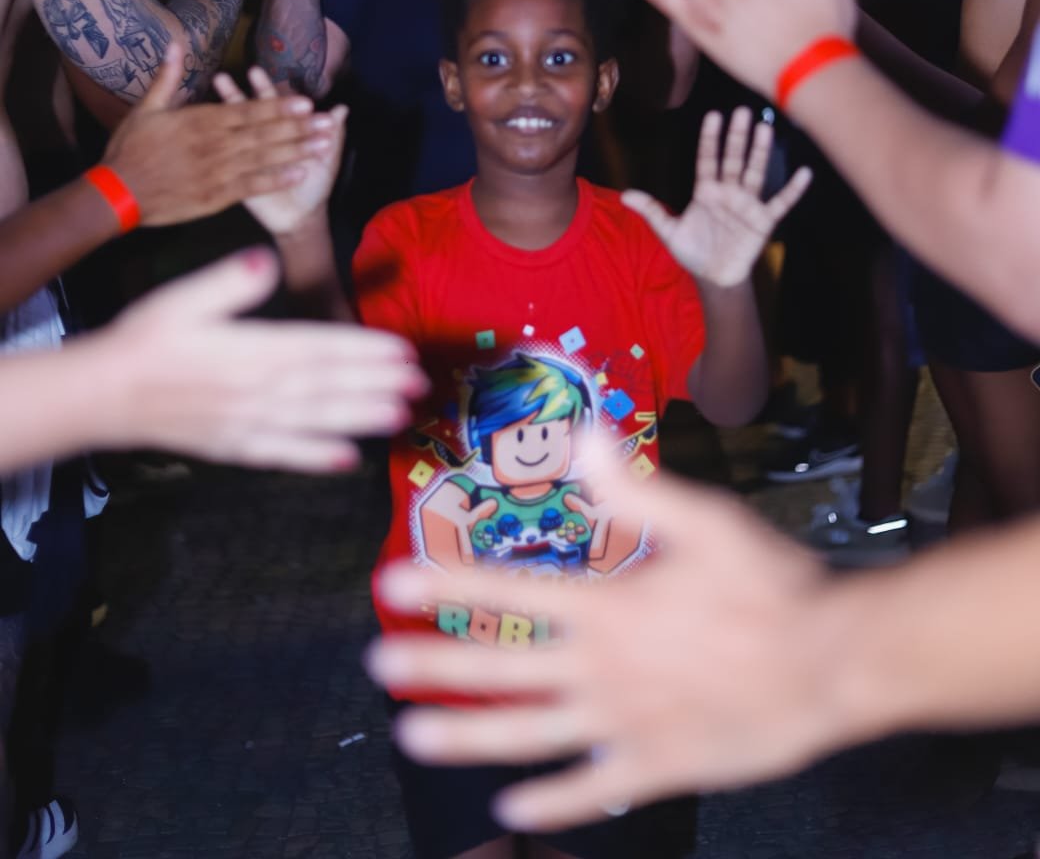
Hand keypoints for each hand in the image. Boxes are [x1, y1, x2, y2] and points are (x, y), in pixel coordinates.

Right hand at [99, 249, 427, 471]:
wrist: (102, 396)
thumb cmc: (143, 340)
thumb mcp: (182, 298)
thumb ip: (229, 282)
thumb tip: (265, 258)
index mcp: (249, 351)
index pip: (320, 348)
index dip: (364, 350)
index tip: (401, 350)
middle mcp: (256, 391)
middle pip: (329, 386)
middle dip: (377, 384)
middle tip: (420, 382)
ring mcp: (248, 424)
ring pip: (317, 420)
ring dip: (362, 418)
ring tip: (401, 416)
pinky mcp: (234, 448)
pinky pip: (284, 455)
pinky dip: (319, 458)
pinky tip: (349, 460)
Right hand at [100, 41, 338, 224]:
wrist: (117, 193)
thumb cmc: (130, 149)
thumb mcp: (146, 108)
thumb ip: (167, 77)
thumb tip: (175, 43)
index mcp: (201, 121)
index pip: (248, 111)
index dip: (278, 106)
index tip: (305, 102)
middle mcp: (215, 144)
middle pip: (264, 134)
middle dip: (298, 128)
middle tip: (327, 123)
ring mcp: (217, 171)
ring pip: (264, 158)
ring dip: (296, 152)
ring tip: (323, 146)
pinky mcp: (216, 196)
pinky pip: (252, 186)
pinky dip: (276, 179)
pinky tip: (299, 174)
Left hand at [367, 442, 843, 821]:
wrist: (836, 662)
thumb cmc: (774, 582)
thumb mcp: (707, 519)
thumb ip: (637, 488)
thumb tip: (582, 437)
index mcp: (611, 610)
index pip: (511, 596)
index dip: (448, 587)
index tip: (393, 584)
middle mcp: (606, 672)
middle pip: (504, 671)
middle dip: (436, 667)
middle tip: (379, 664)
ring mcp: (628, 727)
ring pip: (530, 737)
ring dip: (468, 736)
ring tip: (412, 737)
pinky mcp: (659, 768)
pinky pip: (592, 792)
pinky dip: (552, 804)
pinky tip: (512, 813)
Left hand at [622, 109, 810, 286]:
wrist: (714, 277)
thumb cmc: (693, 251)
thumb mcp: (669, 232)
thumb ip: (652, 211)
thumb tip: (625, 195)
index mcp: (706, 190)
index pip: (708, 158)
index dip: (710, 138)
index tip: (713, 116)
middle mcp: (728, 192)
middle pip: (734, 159)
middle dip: (737, 137)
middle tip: (742, 111)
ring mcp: (747, 204)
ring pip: (755, 173)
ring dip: (760, 153)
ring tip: (765, 129)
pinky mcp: (763, 221)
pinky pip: (780, 203)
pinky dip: (793, 190)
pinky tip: (804, 173)